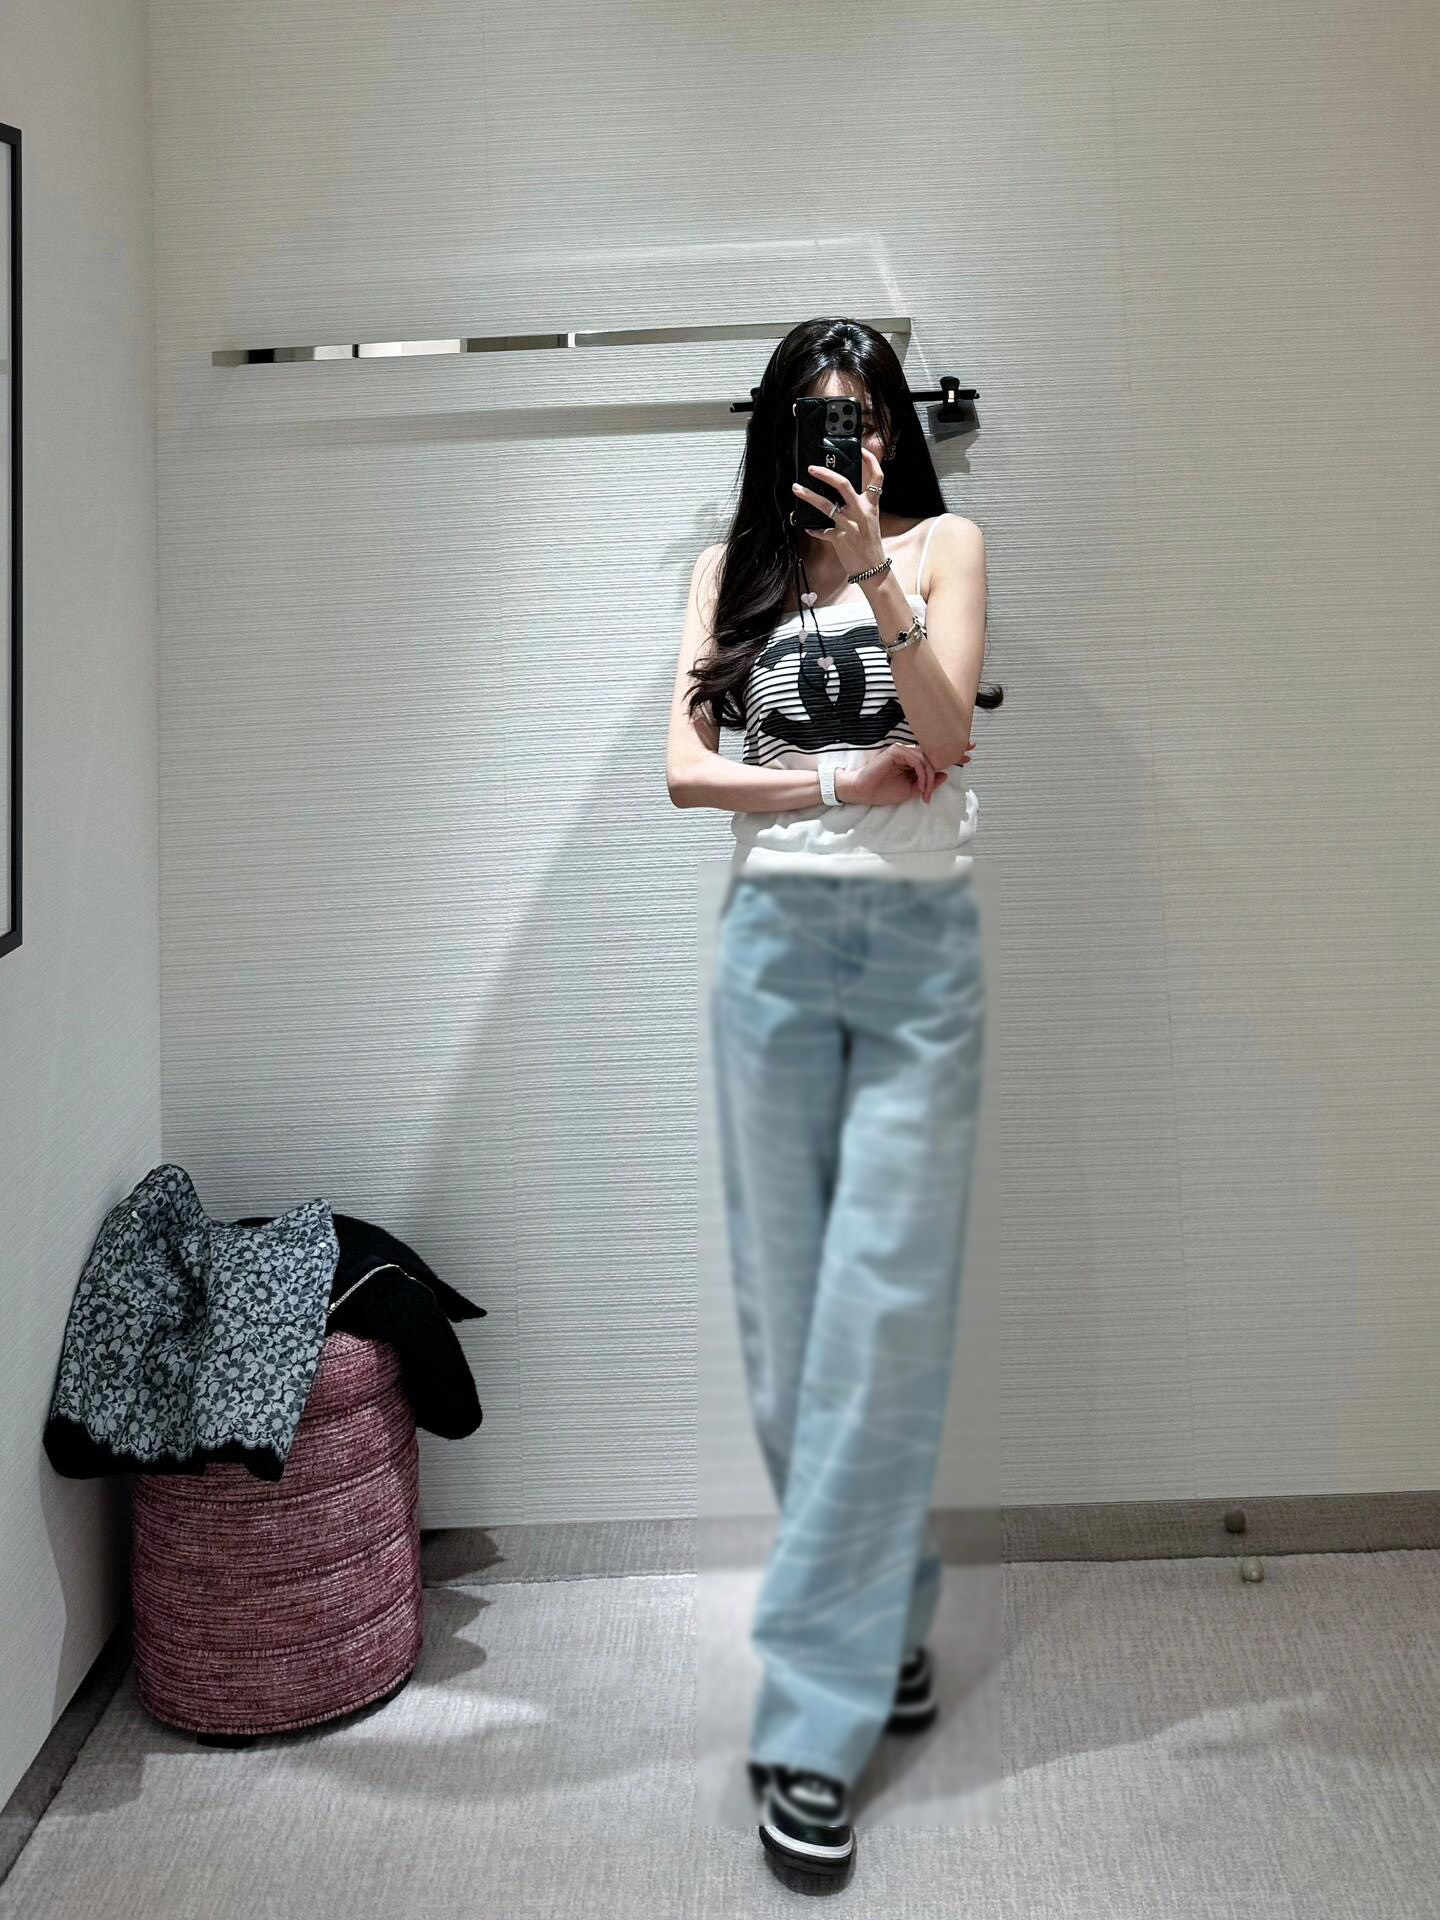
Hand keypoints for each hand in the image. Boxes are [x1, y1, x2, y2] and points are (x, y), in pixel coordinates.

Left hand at [792, 445, 886, 577]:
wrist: (872, 569)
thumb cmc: (870, 544)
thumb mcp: (870, 520)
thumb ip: (860, 506)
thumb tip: (842, 496)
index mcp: (871, 505)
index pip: (877, 478)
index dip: (870, 461)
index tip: (861, 449)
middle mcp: (861, 511)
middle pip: (843, 485)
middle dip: (825, 474)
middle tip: (812, 468)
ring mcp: (849, 524)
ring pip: (826, 505)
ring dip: (808, 495)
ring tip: (796, 488)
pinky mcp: (839, 538)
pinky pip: (821, 530)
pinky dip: (813, 528)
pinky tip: (807, 526)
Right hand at [837, 736, 975, 806]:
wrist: (865, 793)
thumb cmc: (884, 791)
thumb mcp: (913, 790)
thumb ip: (928, 782)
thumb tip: (945, 774)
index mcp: (913, 760)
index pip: (934, 756)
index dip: (951, 755)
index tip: (968, 754)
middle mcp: (909, 753)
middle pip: (934, 753)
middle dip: (953, 754)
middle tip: (968, 754)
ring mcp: (903, 750)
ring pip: (927, 760)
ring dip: (929, 778)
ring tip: (924, 792)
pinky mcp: (896, 751)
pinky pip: (917, 761)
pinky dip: (922, 774)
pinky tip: (919, 786)